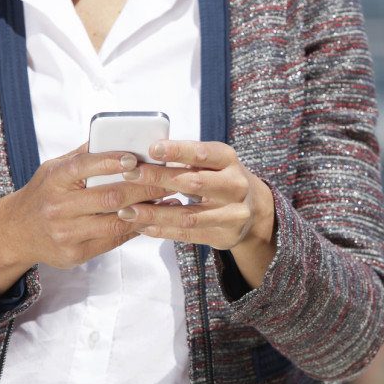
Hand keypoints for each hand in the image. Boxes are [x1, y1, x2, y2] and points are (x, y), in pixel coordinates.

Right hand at [0, 144, 172, 296]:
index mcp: (54, 180)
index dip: (110, 161)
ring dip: (146, 211)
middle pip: (109, 197)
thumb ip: (83, 156)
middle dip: (144, 187)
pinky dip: (135, 228)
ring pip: (115, 222)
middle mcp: (58, 208)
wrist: (16, 232)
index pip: (83, 167)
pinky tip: (151, 218)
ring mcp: (66, 234)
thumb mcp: (54, 169)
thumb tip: (117, 135)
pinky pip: (113, 241)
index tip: (134, 157)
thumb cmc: (44, 194)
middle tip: (168, 178)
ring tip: (167, 199)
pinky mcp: (75, 254)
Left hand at [116, 140, 276, 286]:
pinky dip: (162, 230)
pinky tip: (141, 226)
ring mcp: (232, 214)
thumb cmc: (222, 179)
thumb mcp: (213, 163)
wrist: (255, 210)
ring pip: (188, 215)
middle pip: (193, 182)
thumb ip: (187, 160)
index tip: (152, 149)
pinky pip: (188, 234)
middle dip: (158, 178)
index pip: (203, 153)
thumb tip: (145, 156)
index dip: (177, 151)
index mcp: (229, 161)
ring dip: (155, 213)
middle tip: (129, 175)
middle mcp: (235, 186)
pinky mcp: (223, 235)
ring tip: (127, 211)